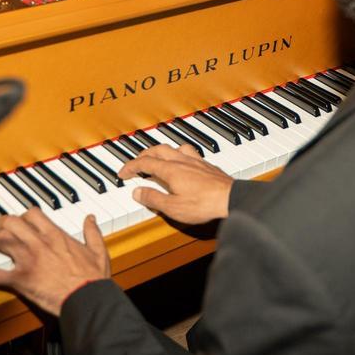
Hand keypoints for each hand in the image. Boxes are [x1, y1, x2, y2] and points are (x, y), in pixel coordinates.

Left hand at [0, 209, 109, 315]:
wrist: (87, 299)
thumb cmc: (92, 278)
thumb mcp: (98, 250)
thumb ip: (92, 232)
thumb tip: (90, 219)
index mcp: (55, 235)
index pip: (32, 214)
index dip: (25, 216)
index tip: (24, 222)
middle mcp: (38, 243)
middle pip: (11, 222)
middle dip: (4, 225)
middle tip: (3, 231)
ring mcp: (27, 260)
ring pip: (0, 240)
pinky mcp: (20, 280)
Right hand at [119, 144, 233, 224]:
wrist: (231, 199)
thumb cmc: (203, 204)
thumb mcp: (172, 207)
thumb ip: (153, 198)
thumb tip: (138, 192)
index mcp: (170, 170)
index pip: (145, 163)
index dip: (131, 166)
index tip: (123, 173)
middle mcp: (182, 161)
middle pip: (158, 150)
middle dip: (144, 154)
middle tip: (137, 163)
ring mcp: (196, 161)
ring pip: (175, 147)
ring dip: (163, 151)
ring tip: (159, 158)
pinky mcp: (206, 165)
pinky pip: (189, 152)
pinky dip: (179, 154)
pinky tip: (183, 163)